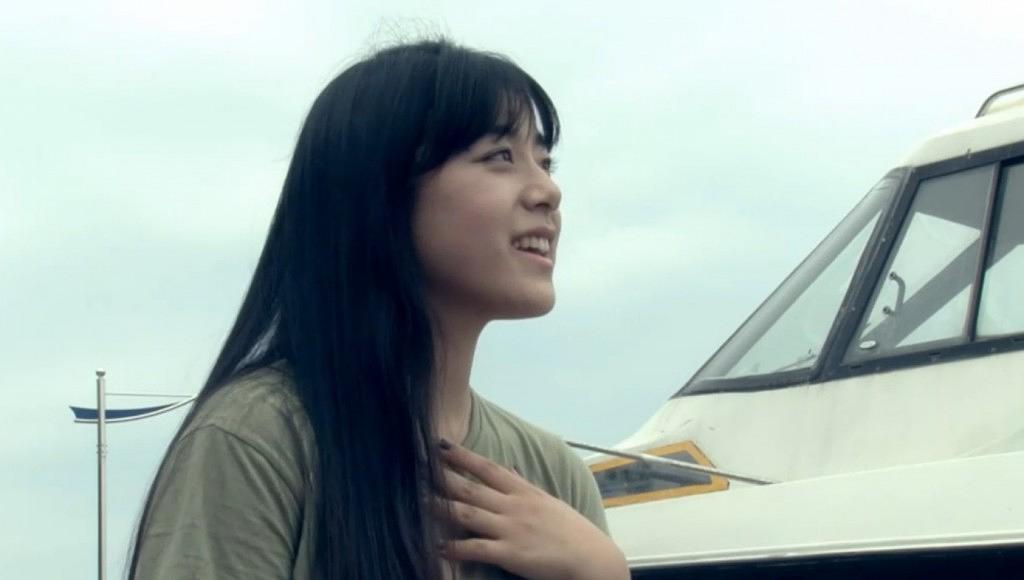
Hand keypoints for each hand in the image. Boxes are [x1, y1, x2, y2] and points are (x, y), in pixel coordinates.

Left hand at [435, 440, 628, 579]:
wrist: (591, 558)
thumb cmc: (570, 530)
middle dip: (442, 476)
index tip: (440, 445)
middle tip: (416, 465)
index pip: (487, 467)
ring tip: (416, 501)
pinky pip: (476, 548)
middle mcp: (513, 506)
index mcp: (522, 491)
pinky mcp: (510, 554)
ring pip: (467, 513)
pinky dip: (454, 547)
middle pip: (470, 487)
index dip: (462, 456)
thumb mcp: (546, 500)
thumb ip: (522, 485)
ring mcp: (510, 529)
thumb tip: (508, 468)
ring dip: (440, 507)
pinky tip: (436, 545)